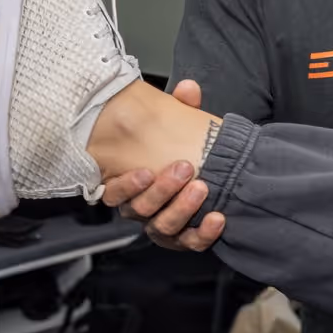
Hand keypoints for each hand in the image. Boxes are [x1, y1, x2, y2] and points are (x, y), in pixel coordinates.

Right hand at [99, 79, 222, 251]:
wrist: (201, 168)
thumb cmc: (176, 147)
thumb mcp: (174, 125)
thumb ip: (180, 108)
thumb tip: (189, 90)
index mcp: (129, 183)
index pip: (114, 193)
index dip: (127, 186)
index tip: (145, 172)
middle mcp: (140, 207)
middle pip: (140, 209)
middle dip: (162, 191)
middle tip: (184, 169)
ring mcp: (161, 225)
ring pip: (162, 227)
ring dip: (181, 209)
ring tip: (201, 188)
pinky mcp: (183, 238)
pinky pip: (189, 242)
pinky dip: (203, 234)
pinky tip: (217, 218)